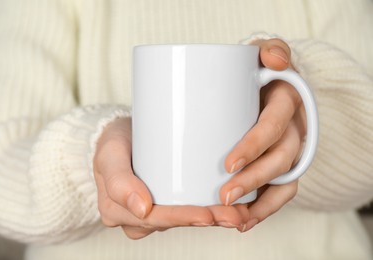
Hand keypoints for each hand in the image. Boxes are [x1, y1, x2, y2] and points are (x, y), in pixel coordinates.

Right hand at [93, 118, 248, 238]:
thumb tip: (142, 209)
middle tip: (235, 214)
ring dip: (213, 217)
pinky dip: (209, 209)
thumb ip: (119, 181)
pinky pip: (186, 209)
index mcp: (119, 211)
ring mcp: (152, 210)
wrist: (116, 135)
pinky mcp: (164, 201)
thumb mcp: (109, 156)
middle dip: (207, 219)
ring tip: (240, 211)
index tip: (208, 215)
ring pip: (184, 219)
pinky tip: (232, 206)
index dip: (183, 218)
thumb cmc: (111, 143)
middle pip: (175, 222)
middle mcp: (136, 216)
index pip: (155, 218)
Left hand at [220, 39, 304, 231]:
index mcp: (286, 102)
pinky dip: (265, 209)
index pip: (273, 125)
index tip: (228, 164)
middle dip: (254, 180)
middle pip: (280, 159)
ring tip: (234, 219)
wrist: (264, 86)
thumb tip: (275, 60)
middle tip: (224, 196)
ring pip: (284, 182)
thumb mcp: (261, 54)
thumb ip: (270, 49)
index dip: (255, 145)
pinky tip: (244, 221)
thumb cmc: (256, 73)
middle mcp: (294, 129)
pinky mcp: (282, 166)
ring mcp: (290, 150)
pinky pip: (281, 192)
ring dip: (261, 204)